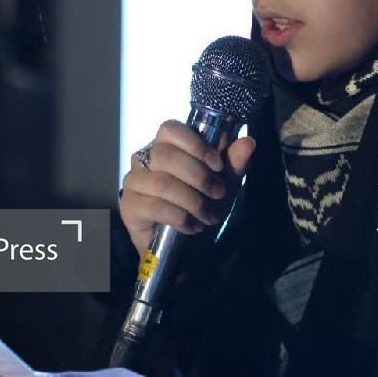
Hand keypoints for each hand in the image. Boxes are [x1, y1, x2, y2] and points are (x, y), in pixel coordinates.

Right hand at [119, 120, 256, 258]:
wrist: (186, 249)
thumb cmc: (201, 206)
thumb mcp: (224, 183)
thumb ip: (234, 162)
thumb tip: (248, 142)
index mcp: (166, 145)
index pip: (170, 129)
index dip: (195, 143)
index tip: (217, 164)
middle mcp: (144, 159)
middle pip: (166, 155)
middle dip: (198, 176)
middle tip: (218, 193)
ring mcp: (133, 182)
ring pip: (162, 182)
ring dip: (192, 200)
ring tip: (208, 216)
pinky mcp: (129, 207)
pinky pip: (154, 206)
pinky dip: (179, 217)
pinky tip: (192, 226)